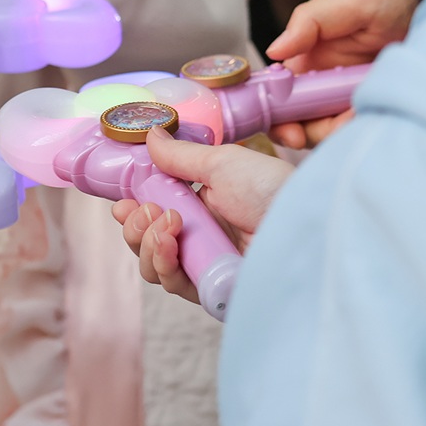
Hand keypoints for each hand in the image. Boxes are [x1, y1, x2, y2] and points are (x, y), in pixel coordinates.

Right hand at [111, 127, 293, 302]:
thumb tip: (151, 135)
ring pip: (154, 266)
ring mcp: (207, 265)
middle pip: (147, 243)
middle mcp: (202, 238)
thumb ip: (180, 156)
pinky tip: (169, 243)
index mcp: (203, 207)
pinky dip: (162, 262)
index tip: (123, 203)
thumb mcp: (221, 163)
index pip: (155, 216)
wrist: (303, 225)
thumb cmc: (271, 189)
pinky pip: (173, 284)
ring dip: (147, 243)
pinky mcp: (213, 290)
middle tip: (148, 211)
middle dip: (136, 227)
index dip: (134, 212)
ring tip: (167, 224)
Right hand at [265, 0, 425, 147]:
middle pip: (299, 118)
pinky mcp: (383, 109)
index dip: (272, 110)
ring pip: (328, 130)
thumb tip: (274, 51)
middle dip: (295, 132)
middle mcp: (328, 83)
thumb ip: (309, 22)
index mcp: (312, 59)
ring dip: (327, 134)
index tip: (278, 122)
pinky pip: (361, 130)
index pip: (280, 91)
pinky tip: (367, 122)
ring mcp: (355, 98)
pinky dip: (357, 133)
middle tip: (300, 137)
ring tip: (347, 121)